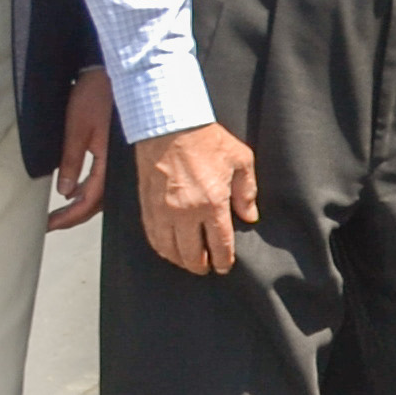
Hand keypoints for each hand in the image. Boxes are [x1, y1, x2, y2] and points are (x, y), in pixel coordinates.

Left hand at [47, 67, 114, 232]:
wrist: (115, 74)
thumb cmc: (94, 97)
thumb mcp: (77, 129)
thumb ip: (71, 161)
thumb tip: (64, 192)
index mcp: (109, 161)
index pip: (90, 199)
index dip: (69, 216)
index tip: (49, 226)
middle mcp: (118, 164)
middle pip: (98, 201)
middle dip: (75, 215)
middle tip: (52, 224)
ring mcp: (119, 158)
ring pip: (103, 192)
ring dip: (82, 203)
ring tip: (61, 209)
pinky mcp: (116, 151)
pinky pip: (105, 179)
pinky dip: (89, 188)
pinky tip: (75, 187)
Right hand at [139, 124, 260, 275]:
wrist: (170, 125)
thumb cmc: (207, 140)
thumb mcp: (241, 160)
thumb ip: (247, 191)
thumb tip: (250, 216)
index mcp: (212, 203)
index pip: (219, 244)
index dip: (223, 261)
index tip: (224, 267)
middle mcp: (185, 212)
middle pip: (192, 254)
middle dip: (202, 266)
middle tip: (207, 269)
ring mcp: (163, 211)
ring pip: (169, 250)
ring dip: (180, 261)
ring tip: (189, 262)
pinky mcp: (146, 206)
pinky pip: (152, 237)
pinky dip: (161, 248)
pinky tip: (168, 249)